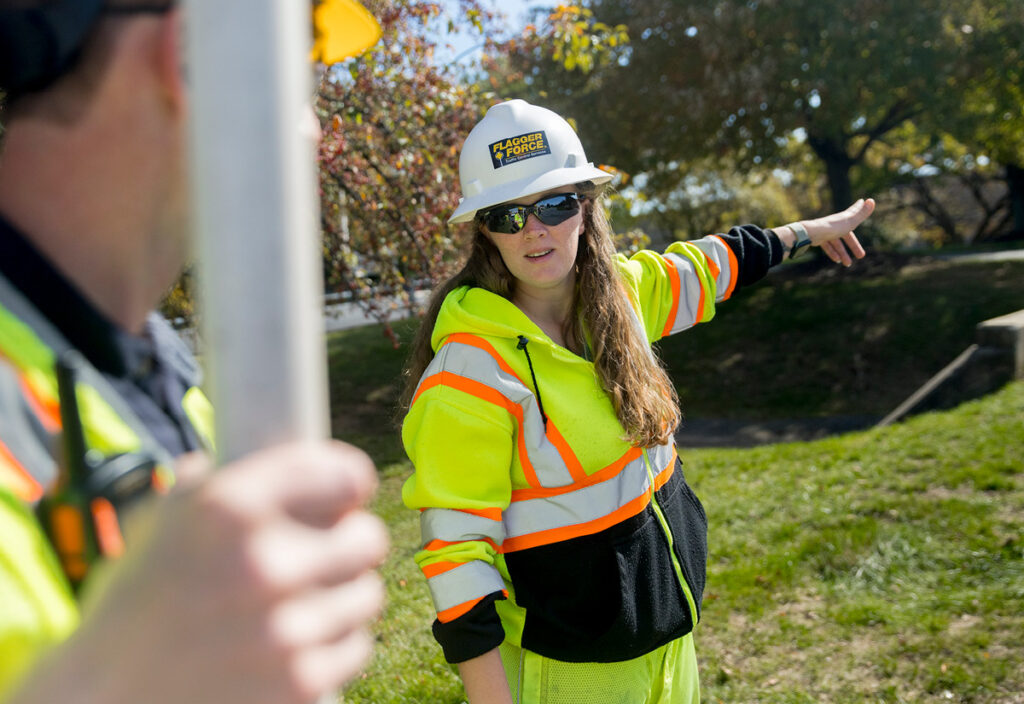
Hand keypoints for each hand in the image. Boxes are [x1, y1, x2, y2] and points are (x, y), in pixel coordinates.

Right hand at [11, 441, 387, 703]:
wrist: (100, 699)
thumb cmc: (138, 601)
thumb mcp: (167, 519)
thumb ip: (228, 483)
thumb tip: (294, 462)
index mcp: (230, 506)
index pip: (344, 474)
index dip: (348, 485)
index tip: (345, 496)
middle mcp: (264, 563)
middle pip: (368, 537)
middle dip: (349, 543)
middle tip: (325, 555)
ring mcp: (286, 628)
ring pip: (367, 593)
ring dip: (343, 597)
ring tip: (304, 602)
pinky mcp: (301, 682)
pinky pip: (356, 645)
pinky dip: (334, 646)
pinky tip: (298, 644)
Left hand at [792, 198, 874, 266]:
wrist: (812, 233)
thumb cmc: (833, 227)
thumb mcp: (850, 222)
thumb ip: (861, 214)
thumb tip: (872, 200)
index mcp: (843, 219)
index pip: (853, 213)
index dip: (858, 209)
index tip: (861, 201)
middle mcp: (835, 224)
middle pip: (847, 235)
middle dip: (854, 245)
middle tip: (861, 256)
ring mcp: (826, 231)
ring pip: (836, 243)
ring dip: (843, 253)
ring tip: (848, 264)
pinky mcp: (818, 238)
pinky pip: (827, 246)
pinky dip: (832, 253)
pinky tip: (836, 260)